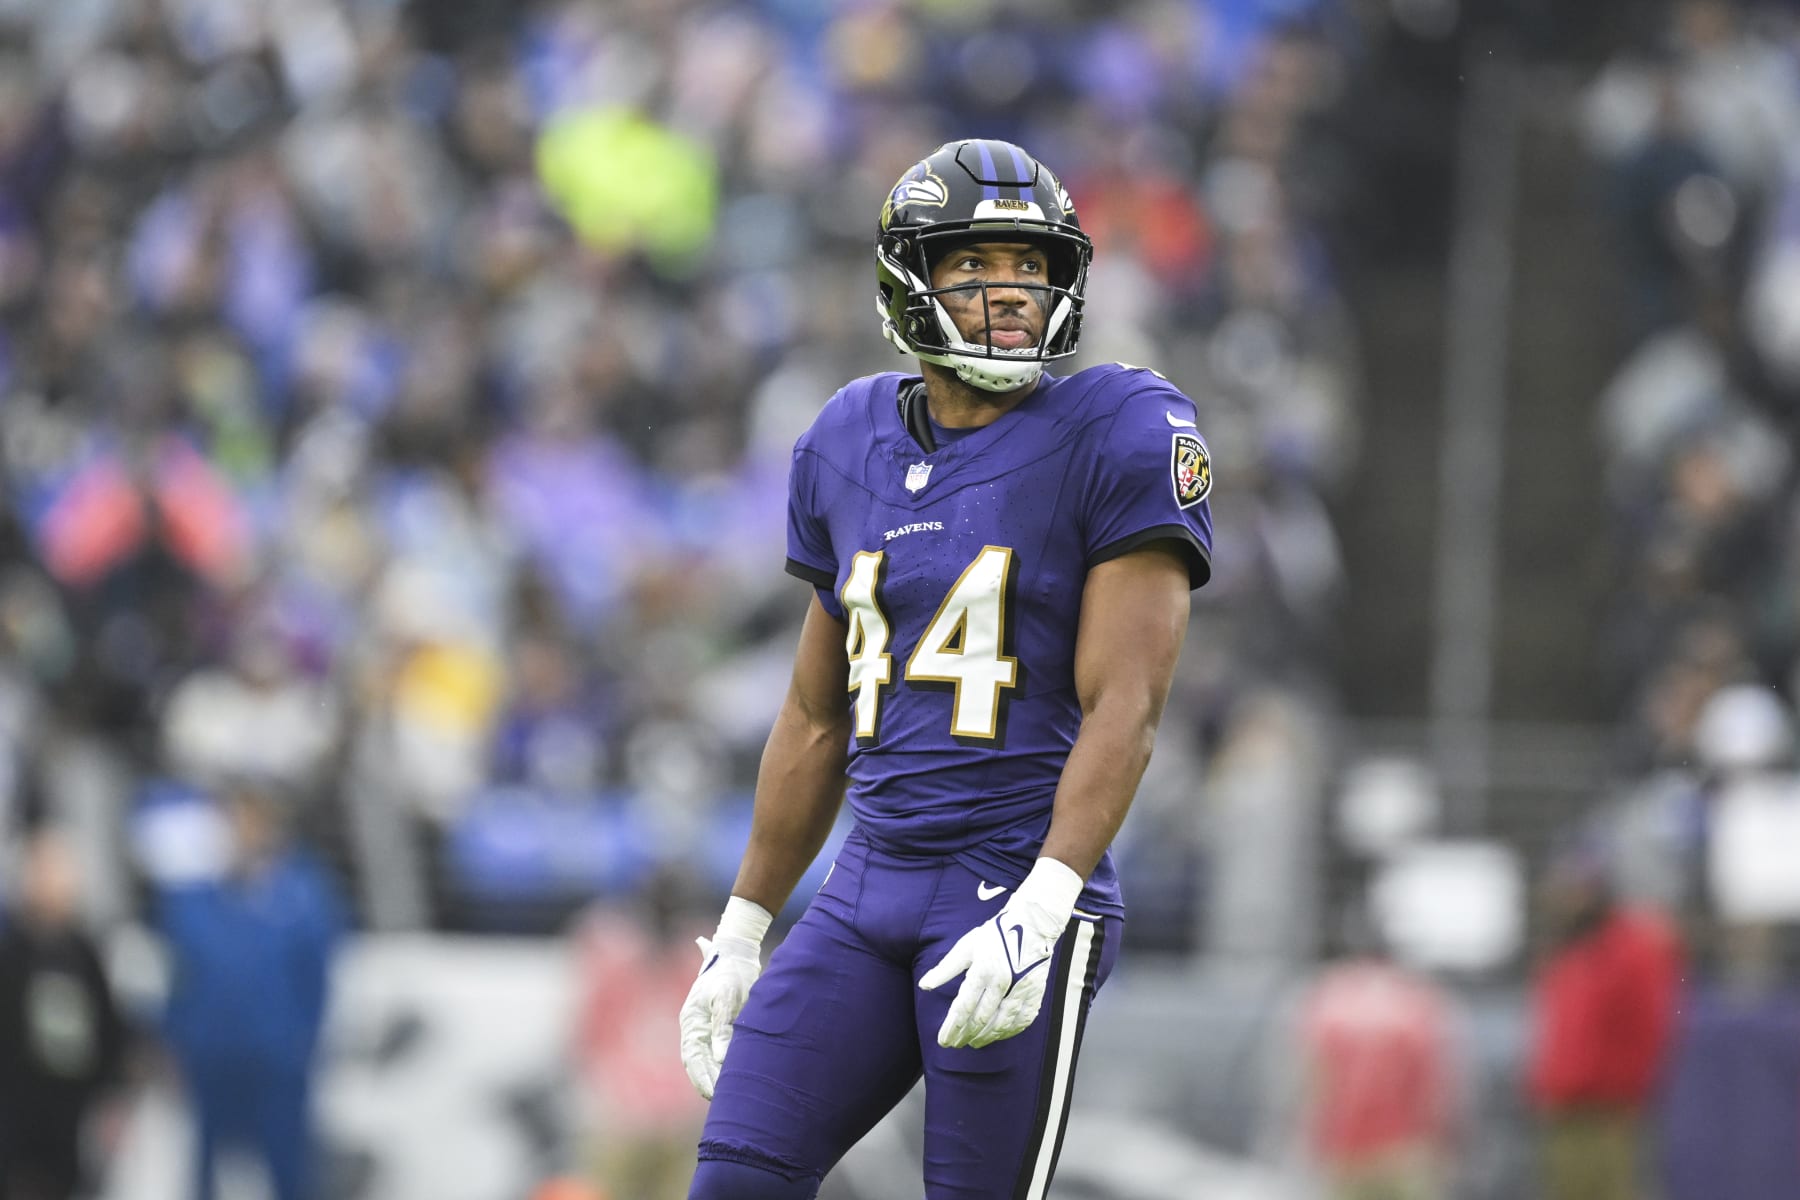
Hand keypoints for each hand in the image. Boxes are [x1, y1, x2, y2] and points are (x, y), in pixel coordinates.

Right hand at [677, 897, 771, 1098]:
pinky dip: (723, 1066)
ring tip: (729, 1096)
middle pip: (697, 1062)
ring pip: (707, 1059)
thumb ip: (723, 1027)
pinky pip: (718, 1051)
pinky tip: (734, 1078)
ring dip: (715, 1076)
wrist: (737, 953)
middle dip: (707, 1082)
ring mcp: (706, 1027)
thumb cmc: (730, 973)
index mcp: (691, 1021)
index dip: (700, 1077)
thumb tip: (721, 1058)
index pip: (692, 1057)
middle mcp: (696, 1027)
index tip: (712, 1095)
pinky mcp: (720, 1025)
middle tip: (721, 1103)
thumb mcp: (726, 997)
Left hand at [919, 858, 1082, 1048]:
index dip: (952, 1028)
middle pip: (981, 1019)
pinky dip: (1009, 1032)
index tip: (944, 1040)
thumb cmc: (996, 935)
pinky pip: (1022, 1020)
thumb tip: (925, 985)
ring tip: (973, 1043)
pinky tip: (999, 1036)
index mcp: (983, 970)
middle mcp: (1002, 982)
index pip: (963, 1008)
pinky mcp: (1035, 993)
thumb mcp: (966, 947)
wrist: (1032, 925)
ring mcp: (1021, 989)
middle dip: (965, 1035)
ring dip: (985, 1037)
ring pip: (1001, 1024)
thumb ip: (945, 968)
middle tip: (955, 1044)